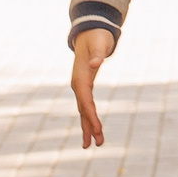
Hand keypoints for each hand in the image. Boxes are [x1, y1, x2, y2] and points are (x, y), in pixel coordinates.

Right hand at [71, 27, 114, 148]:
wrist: (90, 32)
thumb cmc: (96, 38)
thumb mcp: (99, 45)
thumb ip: (97, 55)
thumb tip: (96, 64)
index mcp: (81, 78)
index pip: (86, 101)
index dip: (91, 116)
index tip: (97, 130)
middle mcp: (78, 85)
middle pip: (84, 110)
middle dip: (90, 127)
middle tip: (98, 143)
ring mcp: (80, 87)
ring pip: (84, 111)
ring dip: (89, 127)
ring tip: (96, 144)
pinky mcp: (84, 87)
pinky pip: (86, 106)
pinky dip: (90, 118)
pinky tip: (94, 129)